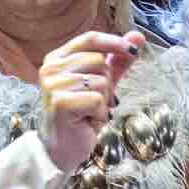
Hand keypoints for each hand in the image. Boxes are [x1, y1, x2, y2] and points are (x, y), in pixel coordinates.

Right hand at [39, 30, 141, 173]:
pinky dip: (100, 114)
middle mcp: (50, 68)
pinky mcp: (60, 102)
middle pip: (99, 61)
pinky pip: (98, 100)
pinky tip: (87, 122)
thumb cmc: (80, 117)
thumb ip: (117, 62)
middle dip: (107, 84)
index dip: (114, 42)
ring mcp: (53, 84)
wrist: (61, 151)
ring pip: (101, 81)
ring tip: (89, 113)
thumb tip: (138, 37)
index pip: (90, 39)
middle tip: (94, 103)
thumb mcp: (101, 85)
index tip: (133, 50)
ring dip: (104, 102)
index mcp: (57, 58)